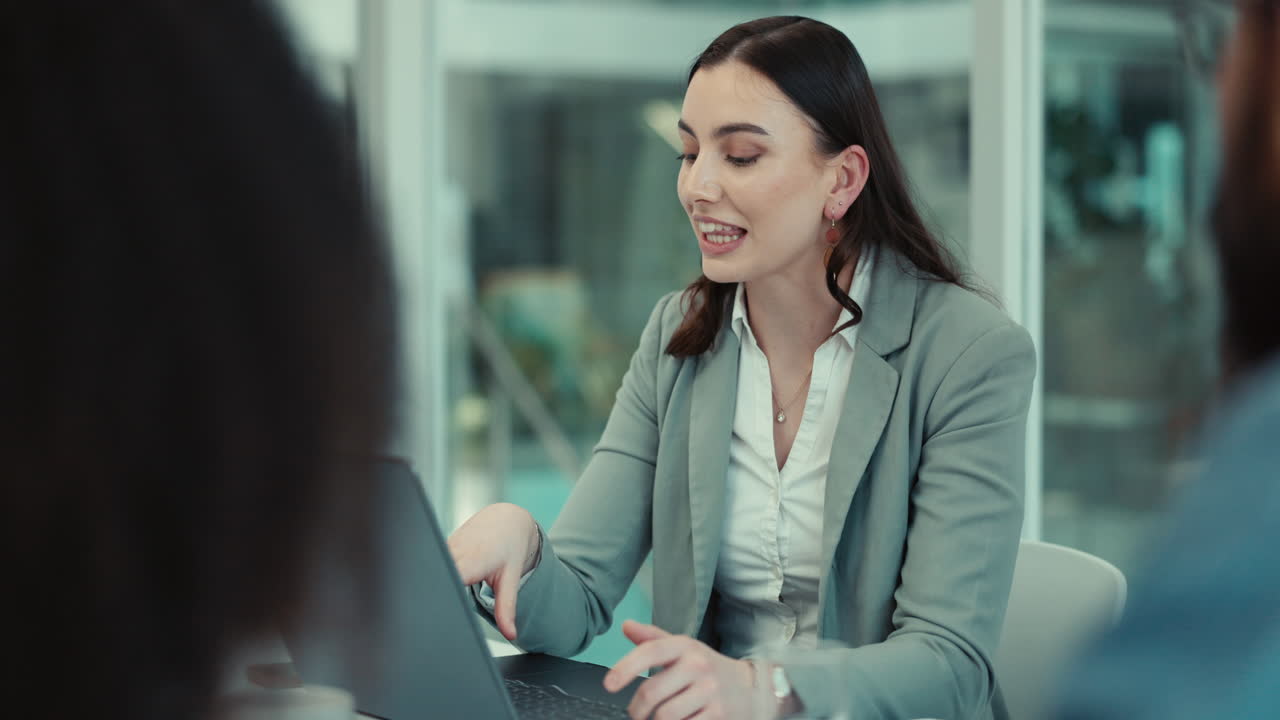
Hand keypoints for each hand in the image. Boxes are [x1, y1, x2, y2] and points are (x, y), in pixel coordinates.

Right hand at [446, 502, 539, 641]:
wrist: (506, 519)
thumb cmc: (510, 546)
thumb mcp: (511, 579)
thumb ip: (507, 608)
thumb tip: (511, 634)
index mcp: (471, 561)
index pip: (448, 583)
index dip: (443, 599)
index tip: (443, 615)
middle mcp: (454, 552)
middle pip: (435, 579)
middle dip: (434, 597)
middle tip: (432, 620)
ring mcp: (444, 547)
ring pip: (431, 571)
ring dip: (432, 586)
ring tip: (435, 600)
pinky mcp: (440, 547)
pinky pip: (433, 564)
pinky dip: (435, 576)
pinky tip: (438, 584)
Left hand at [605, 620, 759, 719]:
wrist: (751, 688)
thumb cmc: (708, 668)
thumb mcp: (684, 648)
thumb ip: (653, 639)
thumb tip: (626, 626)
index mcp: (685, 646)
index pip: (650, 652)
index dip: (625, 667)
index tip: (609, 684)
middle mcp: (697, 666)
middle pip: (651, 692)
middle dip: (637, 709)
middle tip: (637, 713)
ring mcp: (709, 691)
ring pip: (664, 715)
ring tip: (659, 718)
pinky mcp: (718, 715)